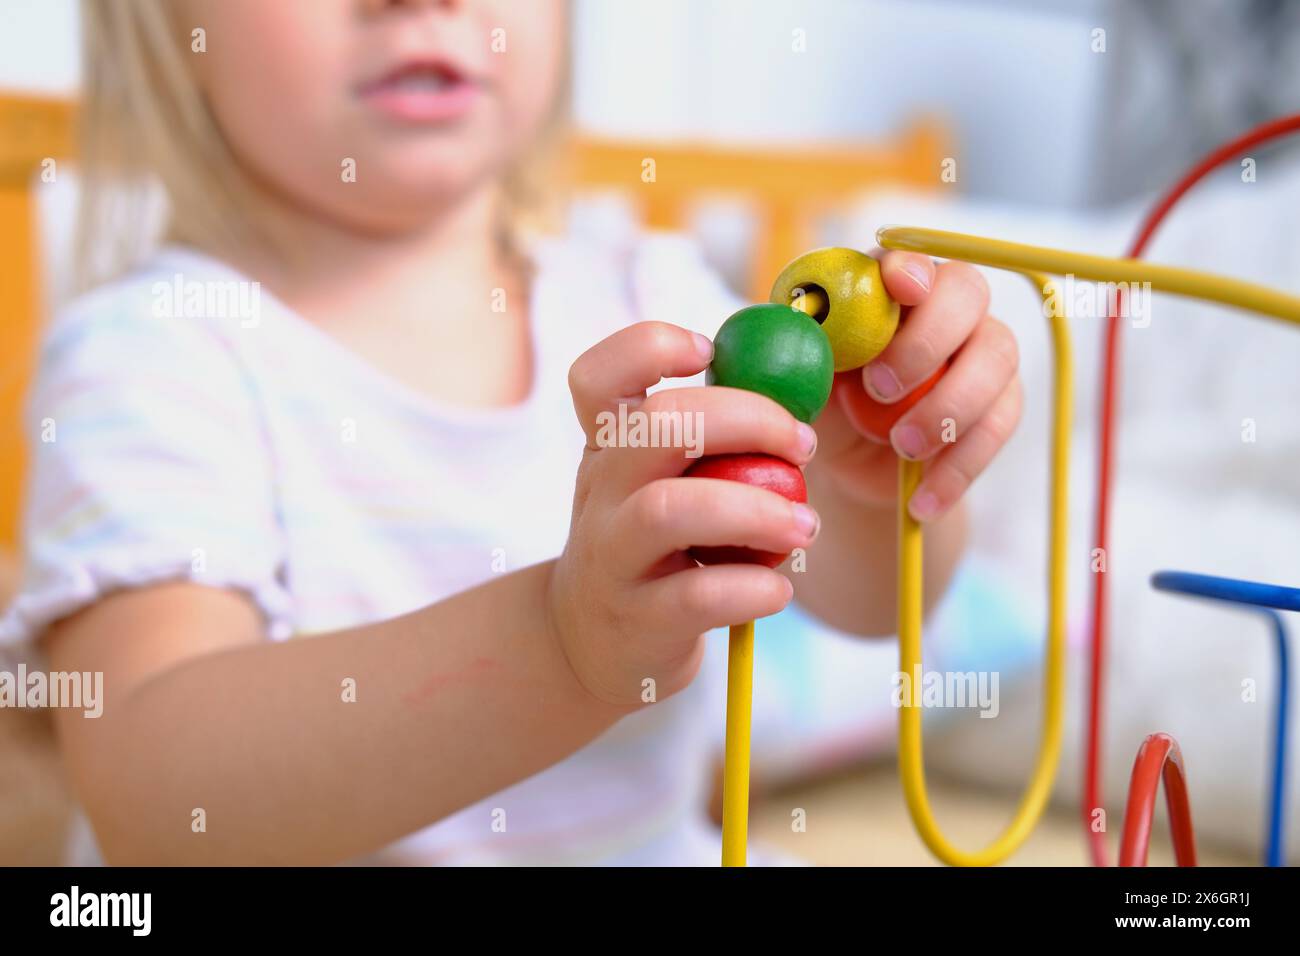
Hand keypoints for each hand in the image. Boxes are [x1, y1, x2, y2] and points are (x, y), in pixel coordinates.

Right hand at [551, 321, 819, 708]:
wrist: (592, 642)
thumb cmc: (652, 544)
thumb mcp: (657, 481)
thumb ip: (710, 435)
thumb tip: (800, 380)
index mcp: (609, 445)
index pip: (599, 377)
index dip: (650, 348)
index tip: (710, 352)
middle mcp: (600, 492)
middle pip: (656, 426)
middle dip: (746, 421)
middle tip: (803, 446)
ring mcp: (611, 556)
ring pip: (669, 511)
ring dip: (755, 510)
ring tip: (805, 525)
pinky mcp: (636, 620)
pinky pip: (696, 595)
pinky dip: (751, 587)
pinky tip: (779, 589)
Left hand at [811, 251, 1021, 520]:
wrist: (850, 464)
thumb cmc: (820, 400)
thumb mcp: (799, 374)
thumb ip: (798, 341)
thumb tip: (792, 317)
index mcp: (888, 285)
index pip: (910, 256)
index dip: (910, 268)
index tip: (899, 287)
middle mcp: (945, 303)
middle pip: (967, 291)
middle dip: (927, 340)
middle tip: (881, 388)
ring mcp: (982, 349)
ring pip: (996, 358)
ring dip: (948, 407)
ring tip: (900, 448)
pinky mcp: (1002, 401)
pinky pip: (999, 425)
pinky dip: (958, 467)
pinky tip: (921, 500)